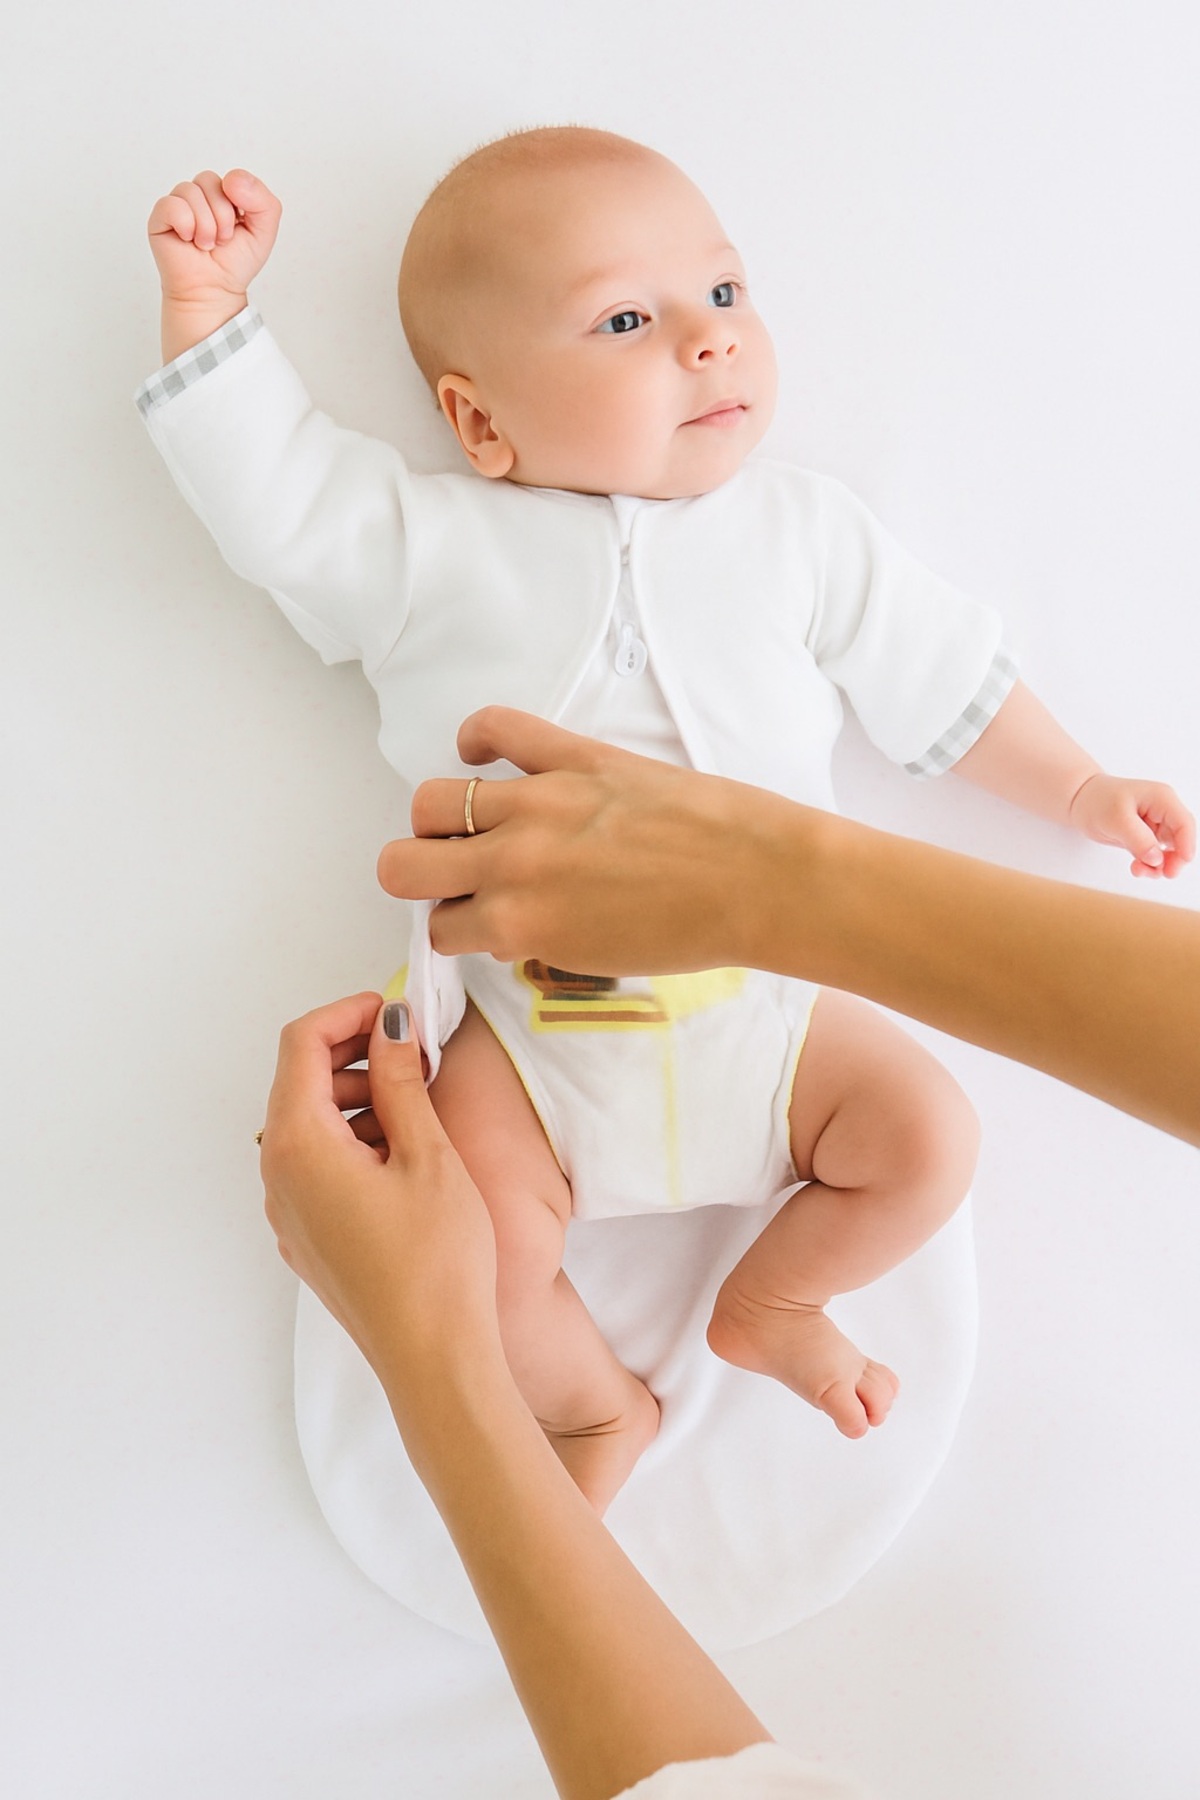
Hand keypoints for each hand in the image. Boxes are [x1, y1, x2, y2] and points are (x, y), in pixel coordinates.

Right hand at [148, 169, 280, 354]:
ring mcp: (178, 204)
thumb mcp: (264, 231)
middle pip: (208, 180)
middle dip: (222, 216)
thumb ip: (263, 201)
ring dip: (206, 225)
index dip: (239, 204)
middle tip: (221, 240)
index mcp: (222, 194)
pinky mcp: (160, 217)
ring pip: (190, 191)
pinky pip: (172, 205)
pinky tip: (188, 240)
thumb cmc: (234, 263)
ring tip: (206, 244)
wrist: (214, 291)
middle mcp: (198, 195)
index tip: (239, 228)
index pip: (230, 178)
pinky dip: (186, 224)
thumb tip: (231, 180)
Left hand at [260, 993, 499, 1377]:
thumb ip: (401, 1081)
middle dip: (354, 1055)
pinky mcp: (308, 1240)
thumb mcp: (428, 1154)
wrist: (434, 1358)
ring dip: (357, 1100)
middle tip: (417, 1055)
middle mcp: (278, 1177)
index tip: (396, 1008)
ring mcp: (288, 1213)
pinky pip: (316, 1168)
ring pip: (309, 1127)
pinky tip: (405, 1156)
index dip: (348, 1013)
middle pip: (299, 1082)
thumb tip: (391, 1026)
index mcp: (299, 1145)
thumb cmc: (436, 1261)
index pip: (300, 1044)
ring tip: (420, 1107)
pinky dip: (353, 1142)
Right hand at [376, 705, 802, 972]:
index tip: (472, 923)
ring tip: (471, 823)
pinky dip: (478, 736)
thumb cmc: (692, 931)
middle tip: (453, 875)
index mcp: (518, 923)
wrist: (760, 882)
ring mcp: (539, 803)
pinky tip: (482, 753)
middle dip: (418, 876)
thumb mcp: (596, 960)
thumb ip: (536, 938)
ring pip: (432, 799)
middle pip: (402, 864)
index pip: (439, 927)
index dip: (453, 928)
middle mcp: (512, 863)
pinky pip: (498, 727)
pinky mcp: (574, 757)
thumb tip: (503, 921)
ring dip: (438, 818)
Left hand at [1067, 773, 1196, 878]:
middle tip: (1164, 874)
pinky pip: (1154, 856)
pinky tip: (1137, 868)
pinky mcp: (1146, 837)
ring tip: (1139, 870)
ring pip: (1169, 851)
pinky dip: (1149, 865)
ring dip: (1159, 865)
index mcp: (1162, 799)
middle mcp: (1163, 811)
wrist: (1080, 801)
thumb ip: (1138, 839)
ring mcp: (1155, 825)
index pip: (1184, 823)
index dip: (1187, 844)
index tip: (1182, 862)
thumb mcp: (1116, 820)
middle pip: (1181, 839)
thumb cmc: (1097, 801)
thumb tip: (1157, 859)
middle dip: (1174, 859)